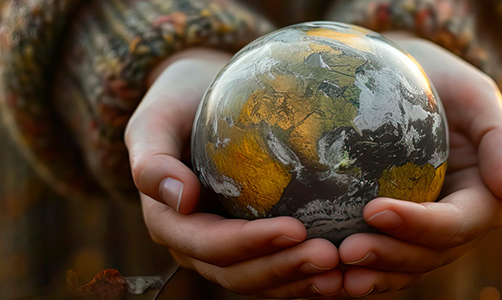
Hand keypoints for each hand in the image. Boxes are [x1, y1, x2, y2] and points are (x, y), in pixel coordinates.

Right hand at [126, 49, 342, 297]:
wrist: (197, 97)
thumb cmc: (177, 101)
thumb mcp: (155, 118)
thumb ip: (152, 160)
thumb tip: (181, 199)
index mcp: (170, 223)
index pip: (211, 245)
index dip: (251, 244)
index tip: (296, 229)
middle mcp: (196, 247)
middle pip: (239, 274)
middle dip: (285, 270)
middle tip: (330, 257)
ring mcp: (226, 252)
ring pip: (263, 281)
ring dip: (302, 282)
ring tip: (343, 271)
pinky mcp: (254, 247)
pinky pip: (281, 270)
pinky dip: (310, 276)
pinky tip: (348, 269)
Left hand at [334, 34, 501, 296]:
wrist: (411, 83)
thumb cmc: (445, 83)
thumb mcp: (476, 96)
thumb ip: (500, 138)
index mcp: (483, 199)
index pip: (456, 224)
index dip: (419, 225)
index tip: (374, 209)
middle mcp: (457, 227)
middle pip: (428, 256)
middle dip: (388, 256)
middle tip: (346, 250)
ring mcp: (424, 236)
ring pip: (403, 269)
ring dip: (370, 275)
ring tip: (333, 270)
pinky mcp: (395, 235)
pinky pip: (380, 263)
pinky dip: (356, 273)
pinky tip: (325, 274)